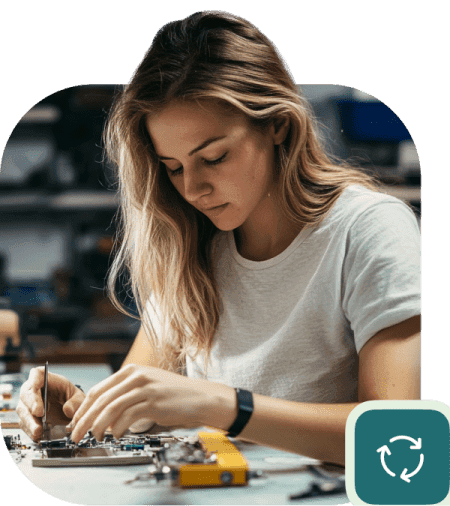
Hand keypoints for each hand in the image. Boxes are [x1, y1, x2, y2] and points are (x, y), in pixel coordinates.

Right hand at [16, 367, 84, 440]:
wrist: (71, 411)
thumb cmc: (72, 398)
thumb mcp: (79, 397)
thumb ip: (76, 402)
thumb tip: (68, 409)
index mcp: (46, 379)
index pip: (35, 375)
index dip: (34, 387)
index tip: (39, 403)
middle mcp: (34, 390)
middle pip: (25, 395)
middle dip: (31, 406)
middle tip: (39, 414)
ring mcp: (28, 404)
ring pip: (23, 411)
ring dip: (29, 422)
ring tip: (38, 431)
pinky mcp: (27, 418)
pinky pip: (25, 424)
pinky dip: (31, 430)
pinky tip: (38, 435)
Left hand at [68, 364, 230, 443]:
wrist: (200, 397)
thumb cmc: (174, 394)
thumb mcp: (148, 384)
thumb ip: (126, 393)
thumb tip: (104, 413)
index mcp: (132, 370)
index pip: (98, 389)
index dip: (83, 408)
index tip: (76, 421)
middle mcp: (136, 376)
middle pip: (101, 399)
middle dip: (85, 419)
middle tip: (76, 433)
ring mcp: (145, 388)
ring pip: (111, 408)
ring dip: (98, 426)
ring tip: (95, 437)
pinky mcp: (153, 402)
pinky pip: (128, 417)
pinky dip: (118, 428)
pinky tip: (117, 434)